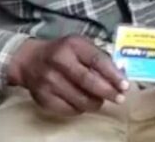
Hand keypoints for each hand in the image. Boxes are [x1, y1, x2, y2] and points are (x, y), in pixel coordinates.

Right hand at [7, 35, 127, 115]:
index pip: (97, 60)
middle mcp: (59, 61)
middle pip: (88, 81)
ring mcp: (49, 80)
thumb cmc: (63, 52)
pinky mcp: (42, 96)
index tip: (125, 86)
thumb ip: (100, 57)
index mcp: (73, 45)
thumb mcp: (80, 46)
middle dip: (107, 92)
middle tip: (119, 98)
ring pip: (79, 98)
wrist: (29, 60)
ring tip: (101, 101)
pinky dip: (80, 109)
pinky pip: (67, 109)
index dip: (113, 75)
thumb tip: (121, 73)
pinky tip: (84, 104)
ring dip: (95, 103)